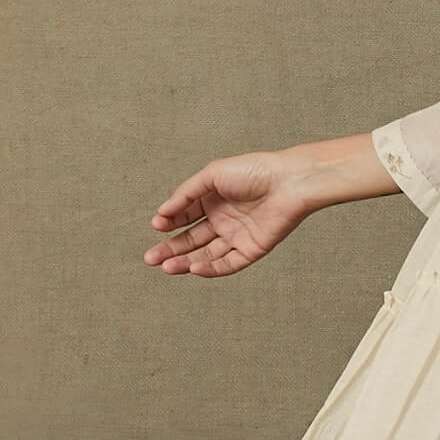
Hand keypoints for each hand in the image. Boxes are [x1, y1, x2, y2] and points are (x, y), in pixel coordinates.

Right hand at [144, 152, 312, 275]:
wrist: (289, 182)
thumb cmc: (255, 171)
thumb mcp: (212, 175)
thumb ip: (186, 193)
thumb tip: (162, 211)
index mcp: (214, 200)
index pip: (185, 216)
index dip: (170, 222)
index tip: (157, 224)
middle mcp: (224, 220)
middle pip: (192, 240)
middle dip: (170, 249)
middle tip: (150, 258)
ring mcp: (237, 236)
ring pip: (206, 254)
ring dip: (185, 261)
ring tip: (165, 267)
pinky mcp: (252, 249)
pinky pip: (228, 263)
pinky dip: (210, 268)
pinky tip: (193, 267)